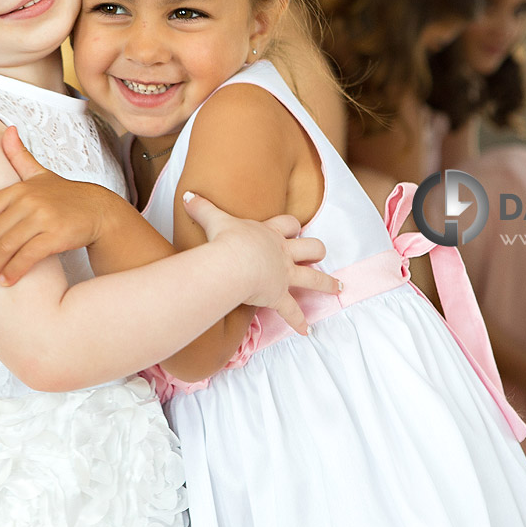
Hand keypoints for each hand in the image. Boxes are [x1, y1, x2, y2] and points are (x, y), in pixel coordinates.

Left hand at [0, 126, 104, 286]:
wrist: (100, 210)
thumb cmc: (65, 196)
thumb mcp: (40, 174)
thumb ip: (19, 156)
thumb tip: (7, 130)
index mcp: (19, 188)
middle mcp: (28, 200)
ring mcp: (42, 217)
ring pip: (7, 247)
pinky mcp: (55, 235)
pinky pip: (27, 256)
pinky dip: (14, 271)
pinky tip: (7, 281)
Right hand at [181, 191, 340, 335]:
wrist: (233, 262)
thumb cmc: (226, 240)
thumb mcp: (214, 219)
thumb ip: (202, 207)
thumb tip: (186, 195)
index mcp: (270, 234)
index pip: (288, 224)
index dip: (293, 226)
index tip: (296, 228)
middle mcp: (282, 253)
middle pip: (310, 247)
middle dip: (316, 250)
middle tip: (318, 254)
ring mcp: (284, 274)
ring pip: (313, 277)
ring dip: (327, 283)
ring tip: (338, 287)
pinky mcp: (279, 295)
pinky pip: (292, 311)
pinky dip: (299, 322)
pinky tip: (307, 331)